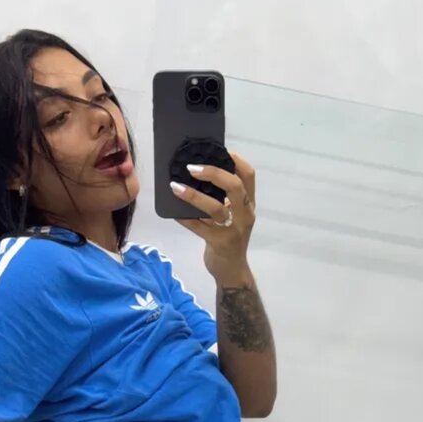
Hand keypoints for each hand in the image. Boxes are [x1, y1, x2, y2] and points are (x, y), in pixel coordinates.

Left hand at [173, 148, 256, 277]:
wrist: (232, 271)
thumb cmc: (230, 238)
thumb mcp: (234, 216)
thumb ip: (224, 199)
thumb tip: (200, 174)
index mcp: (249, 204)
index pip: (249, 176)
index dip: (236, 160)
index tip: (220, 150)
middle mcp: (245, 215)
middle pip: (235, 187)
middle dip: (214, 173)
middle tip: (191, 167)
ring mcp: (233, 230)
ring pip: (215, 208)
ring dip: (193, 195)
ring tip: (175, 187)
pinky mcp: (219, 243)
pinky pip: (199, 227)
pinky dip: (185, 218)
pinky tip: (173, 212)